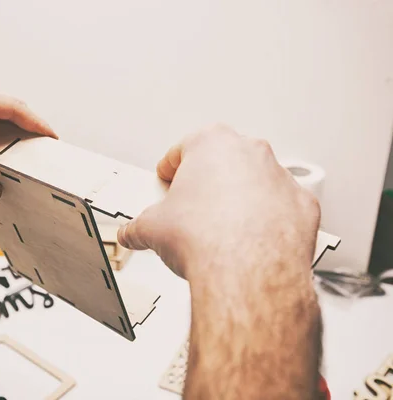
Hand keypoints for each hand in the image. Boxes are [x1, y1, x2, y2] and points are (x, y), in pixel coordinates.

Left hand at [0, 78, 55, 199]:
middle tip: (48, 148)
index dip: (36, 122)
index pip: (11, 106)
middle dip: (31, 125)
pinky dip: (2, 128)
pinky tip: (7, 145)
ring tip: (33, 148)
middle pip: (10, 106)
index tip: (53, 138)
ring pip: (1, 110)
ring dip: (17, 127)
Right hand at [118, 125, 323, 398]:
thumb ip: (138, 226)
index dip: (171, 167)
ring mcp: (280, 178)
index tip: (168, 178)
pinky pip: (281, 208)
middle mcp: (250, 153)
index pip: (183, 149)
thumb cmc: (206, 238)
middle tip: (192, 206)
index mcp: (212, 144)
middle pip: (223, 161)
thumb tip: (133, 233)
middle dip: (207, 182)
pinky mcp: (302, 206)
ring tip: (220, 228)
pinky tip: (250, 241)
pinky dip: (268, 221)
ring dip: (239, 199)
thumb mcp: (152, 228)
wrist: (246, 272)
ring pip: (255, 182)